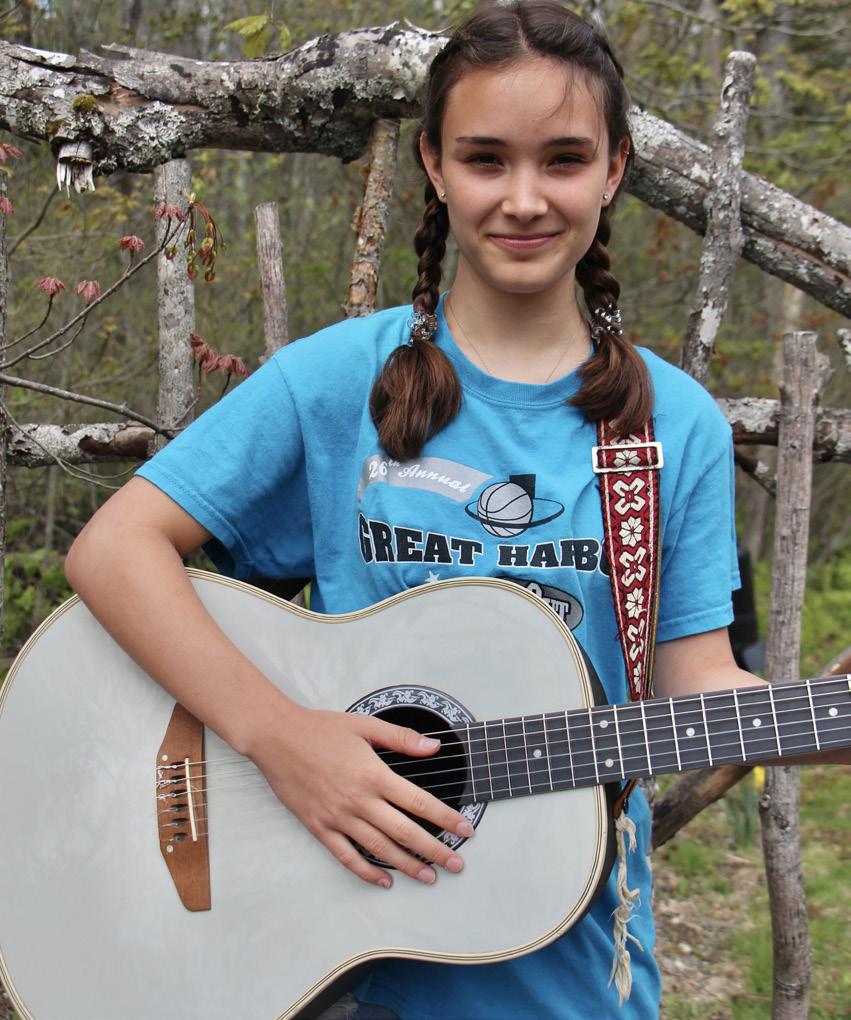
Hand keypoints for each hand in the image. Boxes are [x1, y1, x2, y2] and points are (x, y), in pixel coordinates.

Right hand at [247, 704, 473, 887]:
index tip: (464, 829)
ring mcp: (338, 817)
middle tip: (456, 865)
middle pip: (404, 832)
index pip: (418, 802)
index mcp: (374, 774)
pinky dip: (367, 872)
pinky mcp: (319, 827)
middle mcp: (359, 800)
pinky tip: (384, 880)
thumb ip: (402, 738)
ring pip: (379, 849)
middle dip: (434, 850)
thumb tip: (434, 747)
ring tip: (429, 876)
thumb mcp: (365, 726)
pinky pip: (346, 856)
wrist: (277, 738)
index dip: (445, 818)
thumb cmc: (320, 729)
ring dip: (407, 865)